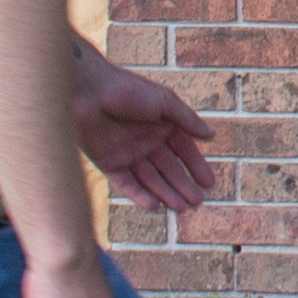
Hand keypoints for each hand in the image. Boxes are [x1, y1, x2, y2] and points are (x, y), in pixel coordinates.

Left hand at [73, 50, 216, 220]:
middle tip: (197, 202)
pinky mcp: (108, 163)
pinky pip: (126, 183)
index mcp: (162, 125)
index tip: (208, 183)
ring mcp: (127, 154)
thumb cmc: (127, 90)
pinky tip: (154, 205)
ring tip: (181, 208)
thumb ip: (186, 119)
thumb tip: (211, 134)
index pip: (183, 150)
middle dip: (183, 185)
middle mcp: (146, 142)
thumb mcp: (164, 101)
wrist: (87, 91)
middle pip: (168, 169)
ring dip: (165, 193)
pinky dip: (139, 195)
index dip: (196, 166)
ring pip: (150, 179)